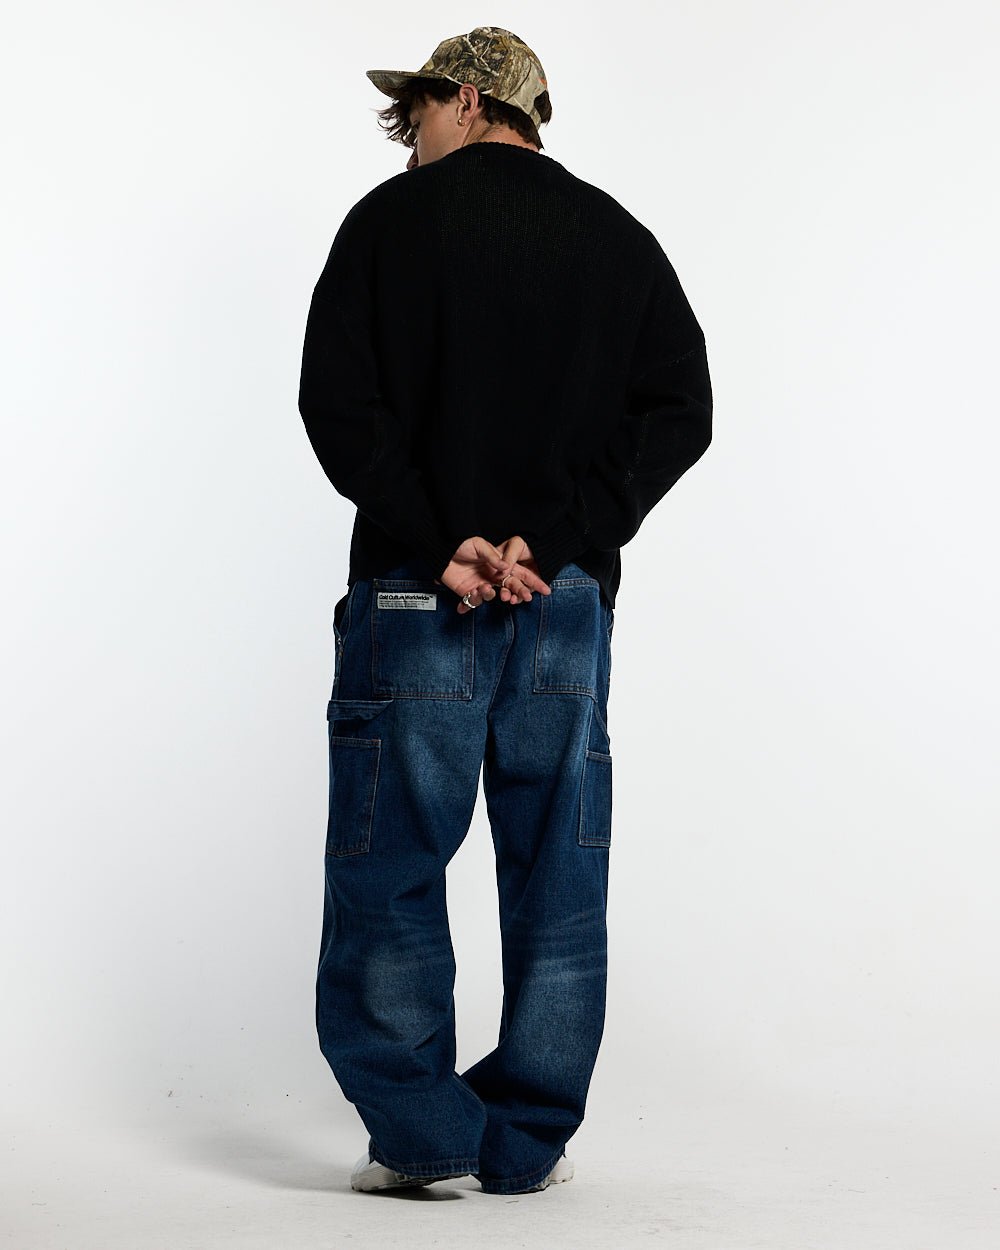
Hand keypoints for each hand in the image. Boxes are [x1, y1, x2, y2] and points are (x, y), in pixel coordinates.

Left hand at [434, 534, 551, 613]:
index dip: (533, 582)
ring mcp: (480, 585)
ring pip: (492, 596)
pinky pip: (473, 602)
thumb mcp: (479, 545)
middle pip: (510, 588)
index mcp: (498, 565)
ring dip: (490, 595)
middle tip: (526, 597)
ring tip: (484, 588)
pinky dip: (471, 603)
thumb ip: (492, 556)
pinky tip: (469, 597)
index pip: (519, 574)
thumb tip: (505, 567)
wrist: (442, 552)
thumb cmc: (461, 545)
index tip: (546, 589)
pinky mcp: (467, 592)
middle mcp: (492, 577)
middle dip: (519, 593)